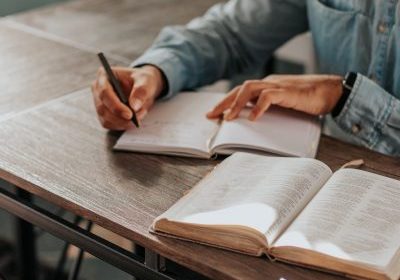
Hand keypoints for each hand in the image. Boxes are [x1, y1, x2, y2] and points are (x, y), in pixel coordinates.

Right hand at [91, 65, 164, 129]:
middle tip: (137, 119)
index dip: (115, 105)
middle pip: (103, 108)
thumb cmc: (142, 80)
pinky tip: (133, 120)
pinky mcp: (104, 114)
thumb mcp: (146, 81)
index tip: (129, 114)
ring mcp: (99, 103)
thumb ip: (141, 91)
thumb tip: (134, 106)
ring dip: (123, 122)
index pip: (104, 92)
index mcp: (104, 75)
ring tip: (139, 116)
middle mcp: (98, 89)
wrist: (144, 87)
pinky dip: (122, 125)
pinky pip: (110, 124)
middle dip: (120, 117)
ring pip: (106, 119)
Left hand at [207, 74, 342, 120]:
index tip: (213, 114)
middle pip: (239, 89)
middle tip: (211, 116)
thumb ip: (270, 110)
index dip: (225, 102)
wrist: (331, 91)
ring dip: (236, 103)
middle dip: (223, 103)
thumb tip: (253, 123)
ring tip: (229, 118)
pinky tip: (253, 118)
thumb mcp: (284, 106)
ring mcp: (278, 86)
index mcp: (266, 87)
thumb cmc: (308, 99)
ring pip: (249, 89)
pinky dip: (258, 107)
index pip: (240, 92)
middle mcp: (269, 84)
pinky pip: (268, 96)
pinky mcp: (288, 92)